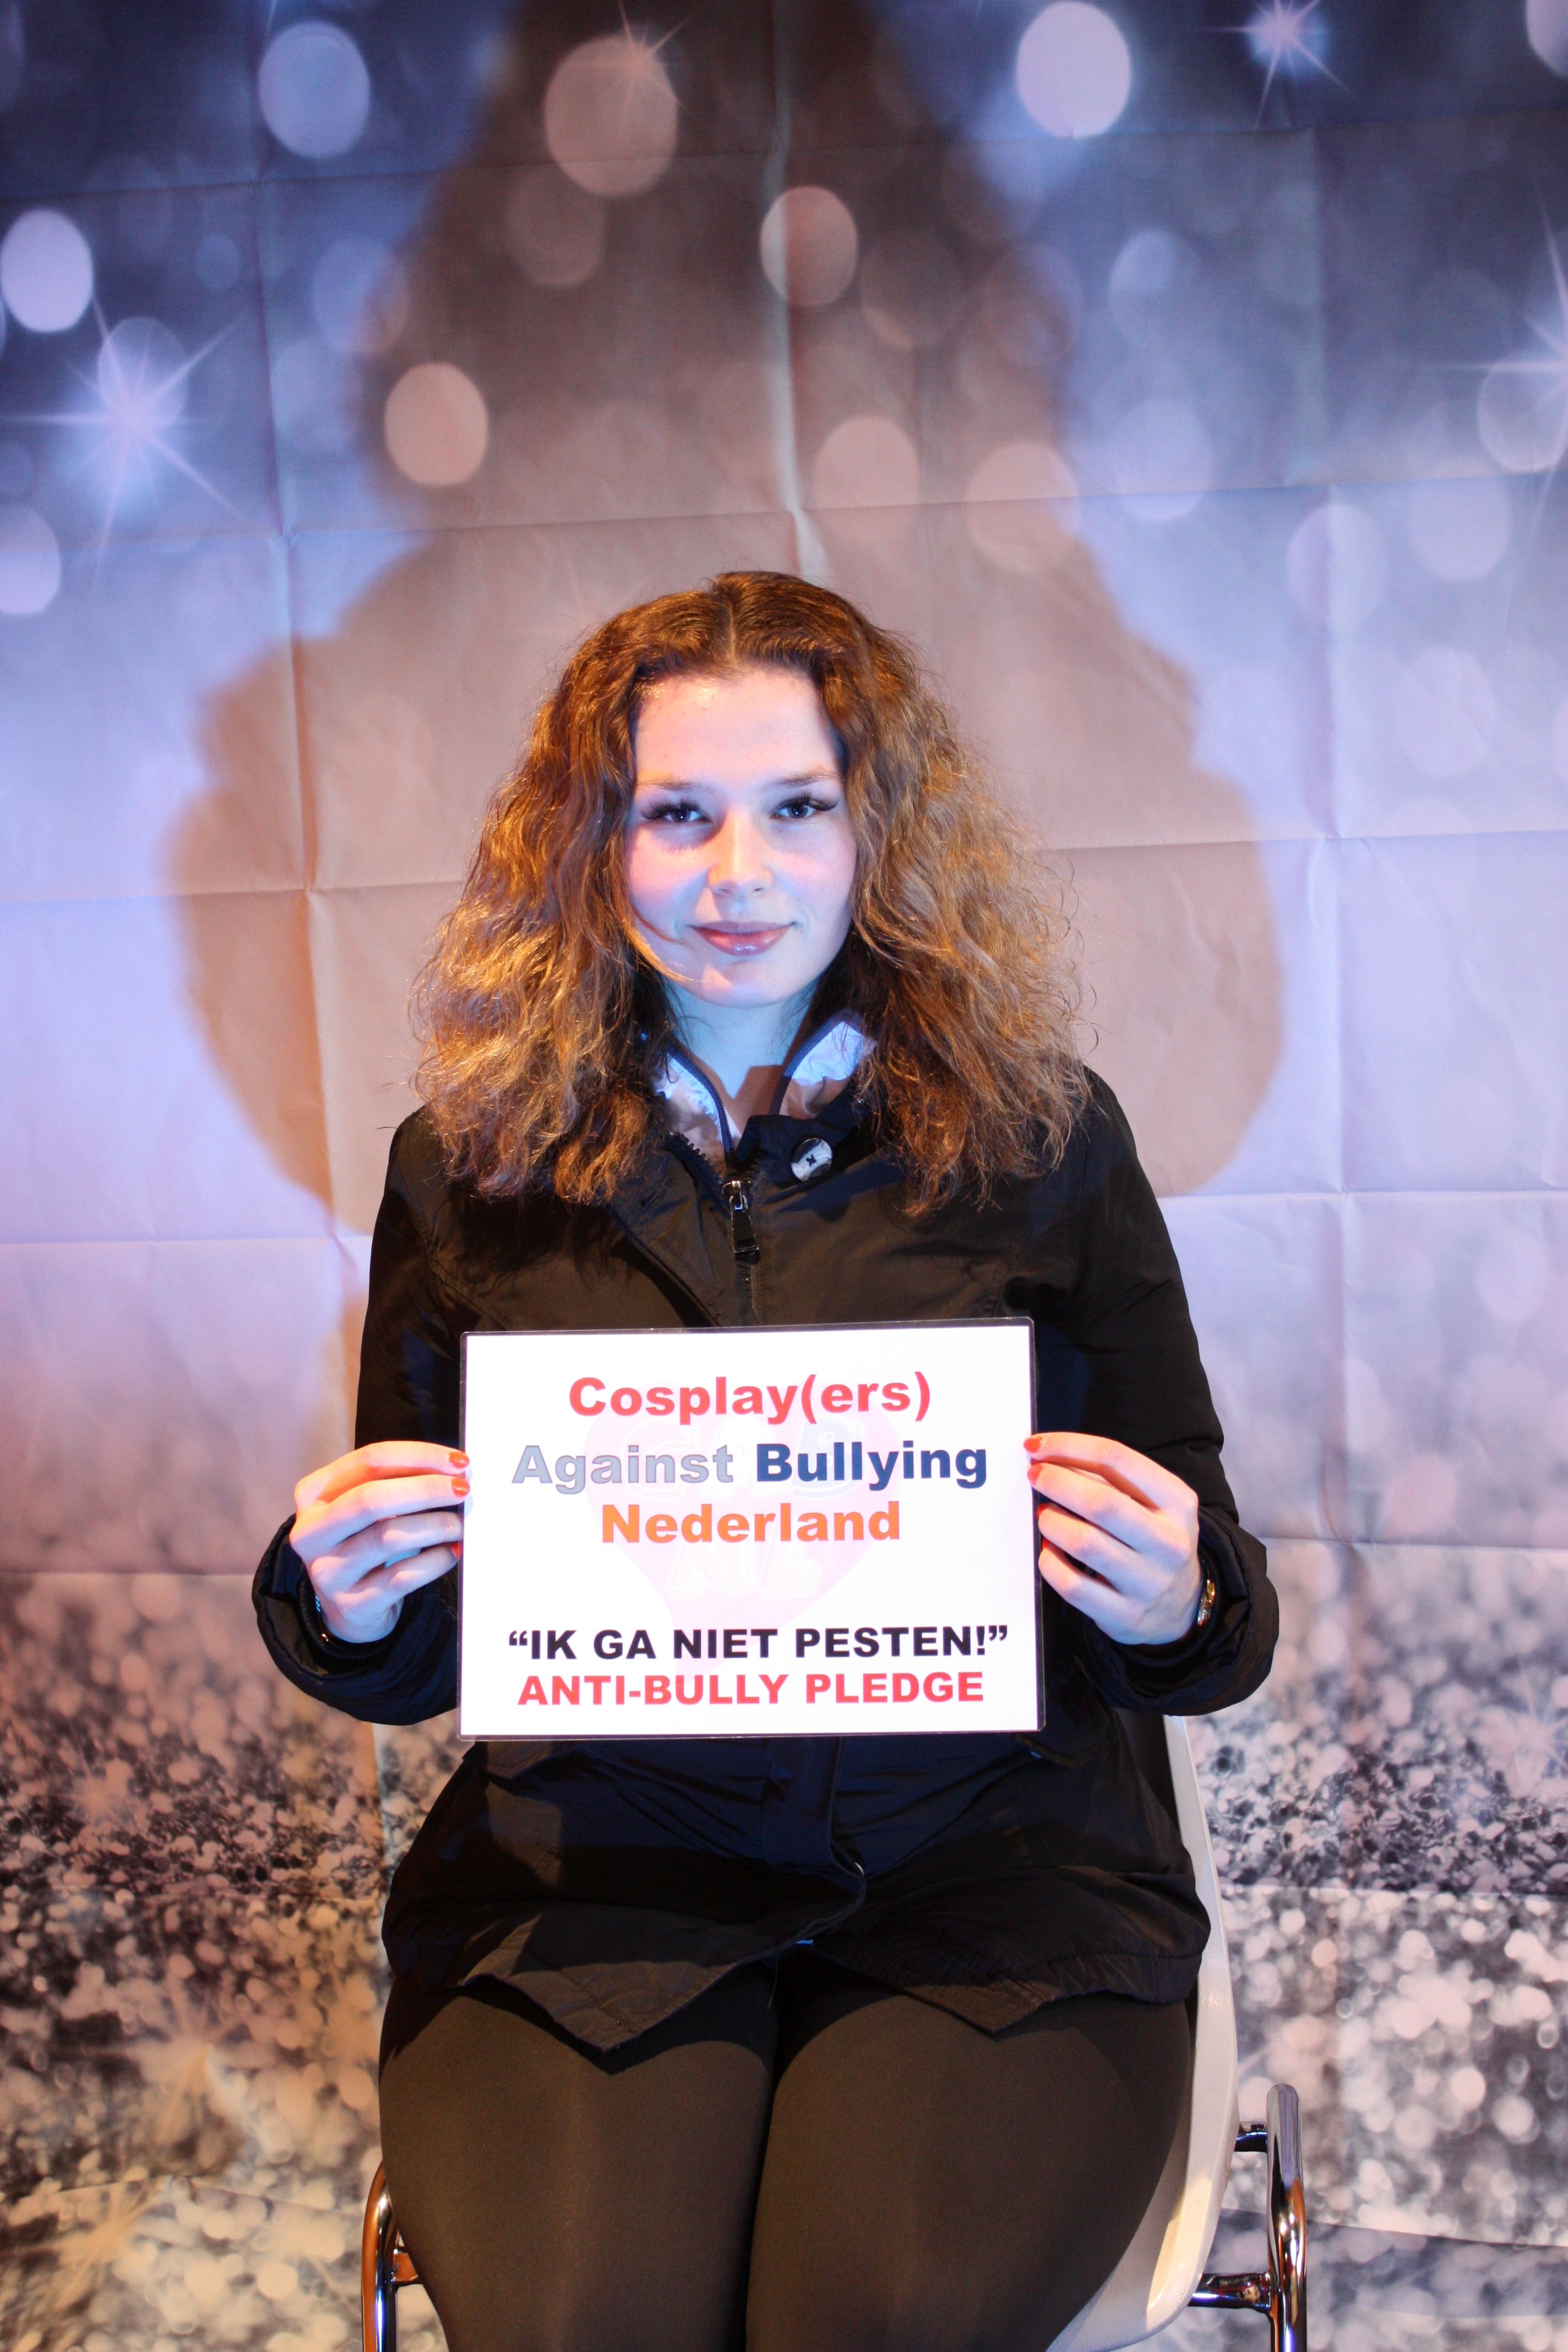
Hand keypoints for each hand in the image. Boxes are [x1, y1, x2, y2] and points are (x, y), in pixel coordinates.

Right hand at [291, 1441, 468, 1643]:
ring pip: (388, 1537)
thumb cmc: (363, 1543)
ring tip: (459, 1524)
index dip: (418, 1456)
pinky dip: (434, 1560)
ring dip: (435, 1526)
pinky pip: (402, 1576)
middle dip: (426, 1489)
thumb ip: (396, 1483)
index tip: (457, 1461)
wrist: (349, 1608)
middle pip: (372, 1498)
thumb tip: (452, 1470)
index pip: (369, 1460)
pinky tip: (451, 1551)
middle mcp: (312, 1532)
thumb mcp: (365, 1509)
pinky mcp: (353, 1604)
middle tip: (463, 1489)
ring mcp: (328, 1571)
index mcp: (314, 1494)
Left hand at [1025, 1432, 1202, 1647]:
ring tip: (1045, 1515)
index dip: (1069, 1446)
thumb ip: (1110, 1479)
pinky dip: (1051, 1562)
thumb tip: (1050, 1457)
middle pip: (1101, 1502)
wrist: (1181, 1606)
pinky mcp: (1125, 1615)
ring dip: (1052, 1522)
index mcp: (1178, 1502)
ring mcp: (1148, 1582)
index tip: (1037, 1446)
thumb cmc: (1154, 1540)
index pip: (1117, 1460)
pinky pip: (1072, 1585)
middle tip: (1034, 1475)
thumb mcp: (1152, 1504)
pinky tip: (1050, 1551)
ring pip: (1085, 1543)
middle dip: (1056, 1482)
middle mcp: (1168, 1542)